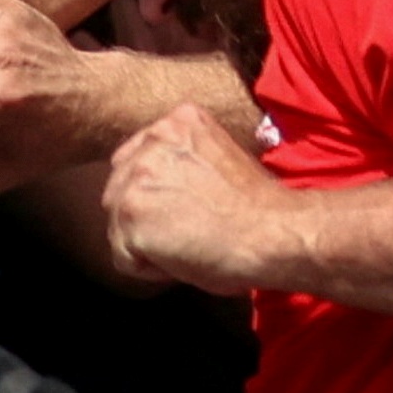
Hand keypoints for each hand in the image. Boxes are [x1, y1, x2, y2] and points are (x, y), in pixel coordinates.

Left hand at [91, 103, 280, 294]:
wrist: (273, 233)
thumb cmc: (258, 208)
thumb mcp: (217, 157)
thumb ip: (179, 161)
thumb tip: (155, 190)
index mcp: (176, 122)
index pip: (135, 162)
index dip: (158, 196)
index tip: (189, 210)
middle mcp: (151, 142)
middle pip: (118, 191)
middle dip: (145, 218)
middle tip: (188, 232)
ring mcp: (136, 177)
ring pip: (118, 225)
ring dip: (148, 244)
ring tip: (189, 245)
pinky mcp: (131, 216)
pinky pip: (123, 257)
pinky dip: (150, 269)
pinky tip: (183, 260)